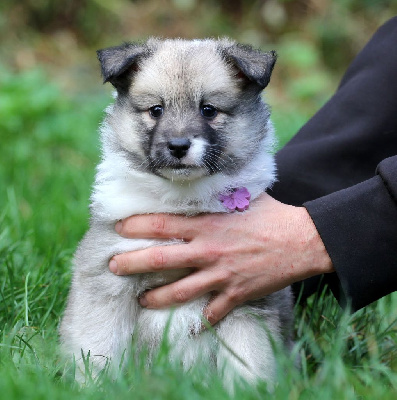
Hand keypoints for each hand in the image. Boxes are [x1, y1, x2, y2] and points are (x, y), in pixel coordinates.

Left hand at [109, 193, 333, 324]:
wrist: (302, 240)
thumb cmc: (272, 215)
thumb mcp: (241, 198)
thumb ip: (217, 196)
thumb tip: (202, 187)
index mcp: (208, 225)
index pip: (162, 225)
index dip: (136, 226)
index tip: (119, 228)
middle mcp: (209, 251)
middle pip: (161, 260)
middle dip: (132, 264)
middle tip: (113, 267)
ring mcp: (222, 275)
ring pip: (180, 292)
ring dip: (157, 298)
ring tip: (142, 301)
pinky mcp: (237, 293)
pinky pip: (214, 311)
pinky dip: (203, 319)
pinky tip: (193, 325)